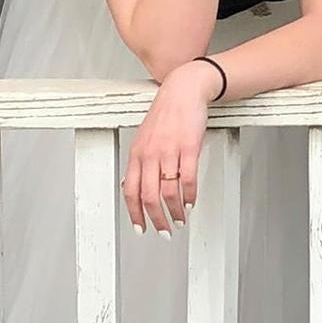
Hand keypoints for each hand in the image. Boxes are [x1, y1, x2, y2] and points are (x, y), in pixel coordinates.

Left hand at [123, 60, 216, 232]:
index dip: (135, 214)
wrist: (183, 91)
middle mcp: (150, 154)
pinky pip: (188, 179)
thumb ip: (141, 162)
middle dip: (156, 219)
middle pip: (149, 197)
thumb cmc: (166, 115)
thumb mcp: (145, 138)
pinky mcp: (188, 148)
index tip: (141, 229)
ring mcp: (169, 151)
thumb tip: (135, 187)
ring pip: (168, 192)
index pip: (131, 191)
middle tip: (165, 231)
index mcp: (137, 154)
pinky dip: (189, 196)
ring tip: (180, 220)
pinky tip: (191, 202)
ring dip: (175, 212)